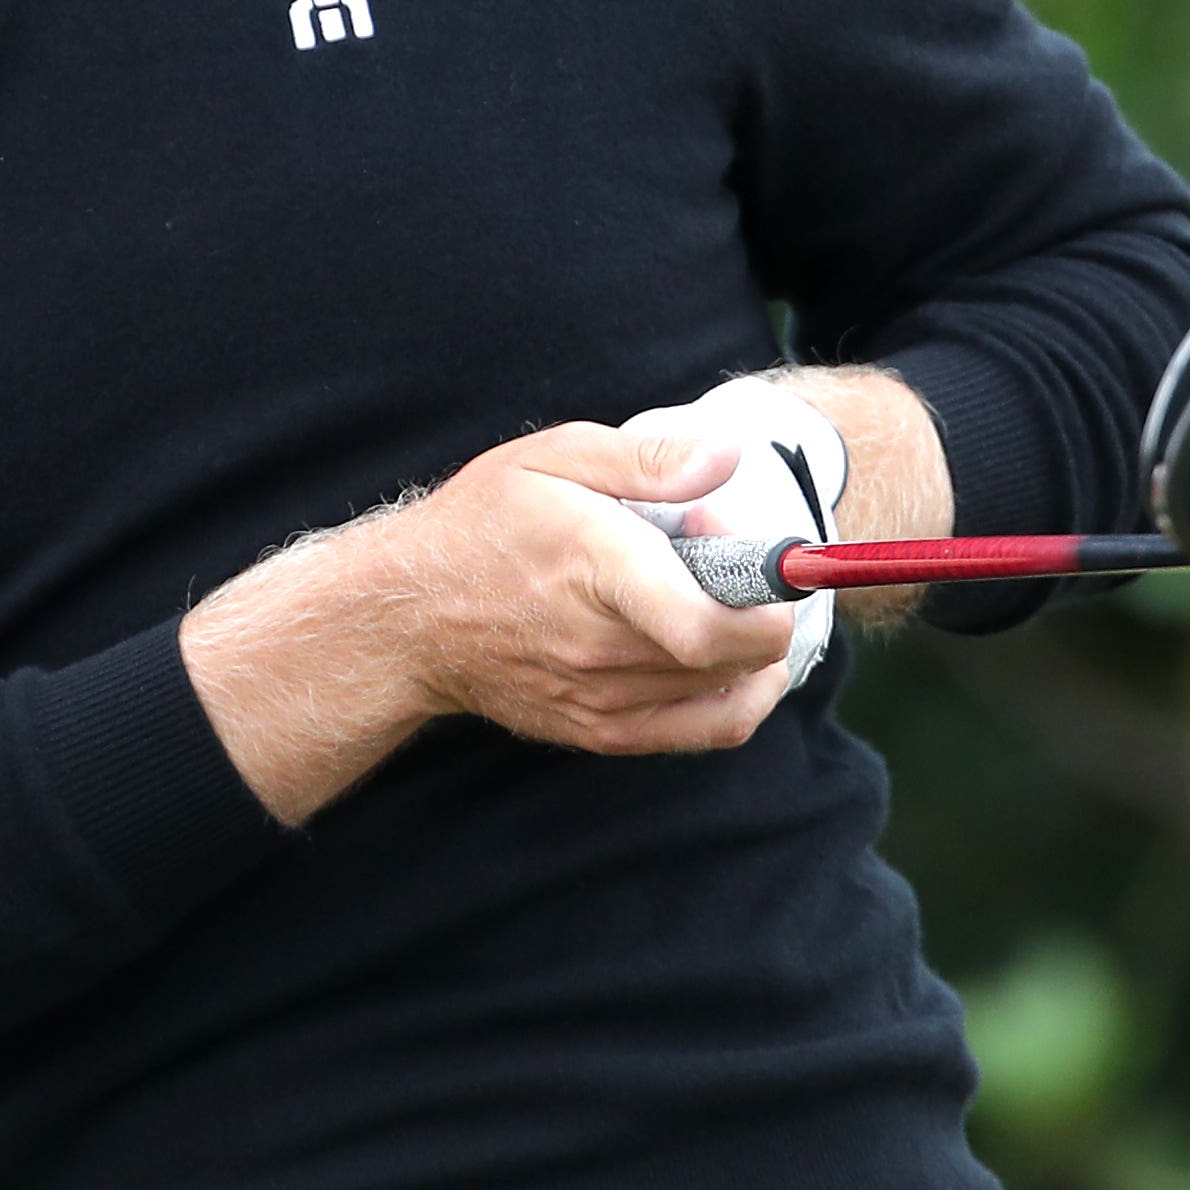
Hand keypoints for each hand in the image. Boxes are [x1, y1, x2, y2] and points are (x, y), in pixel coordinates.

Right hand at [182, 421, 807, 824]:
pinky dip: (742, 699)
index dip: (771, 607)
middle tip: (734, 562)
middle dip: (764, 608)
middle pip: (734, 657)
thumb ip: (646, 461)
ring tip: (716, 598)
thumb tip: (728, 458)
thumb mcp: (552, 458)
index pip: (707, 627)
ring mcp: (603, 700)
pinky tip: (735, 660)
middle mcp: (603, 649)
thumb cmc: (480, 526)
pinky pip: (704, 732)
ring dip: (752, 648)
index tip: (781, 568)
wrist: (407, 619)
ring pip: (730, 694)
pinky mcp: (601, 732)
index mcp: (597, 572)